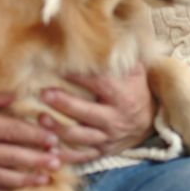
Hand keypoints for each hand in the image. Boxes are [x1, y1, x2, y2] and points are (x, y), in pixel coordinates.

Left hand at [39, 63, 156, 163]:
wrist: (149, 121)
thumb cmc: (135, 89)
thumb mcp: (134, 70)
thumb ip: (120, 54)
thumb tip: (103, 33)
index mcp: (124, 96)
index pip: (99, 84)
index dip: (79, 76)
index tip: (58, 67)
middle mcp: (116, 119)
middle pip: (87, 113)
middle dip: (64, 104)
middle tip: (44, 94)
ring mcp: (108, 138)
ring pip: (81, 137)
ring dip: (59, 130)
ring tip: (41, 119)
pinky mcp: (102, 152)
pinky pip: (81, 157)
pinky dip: (64, 156)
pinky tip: (47, 150)